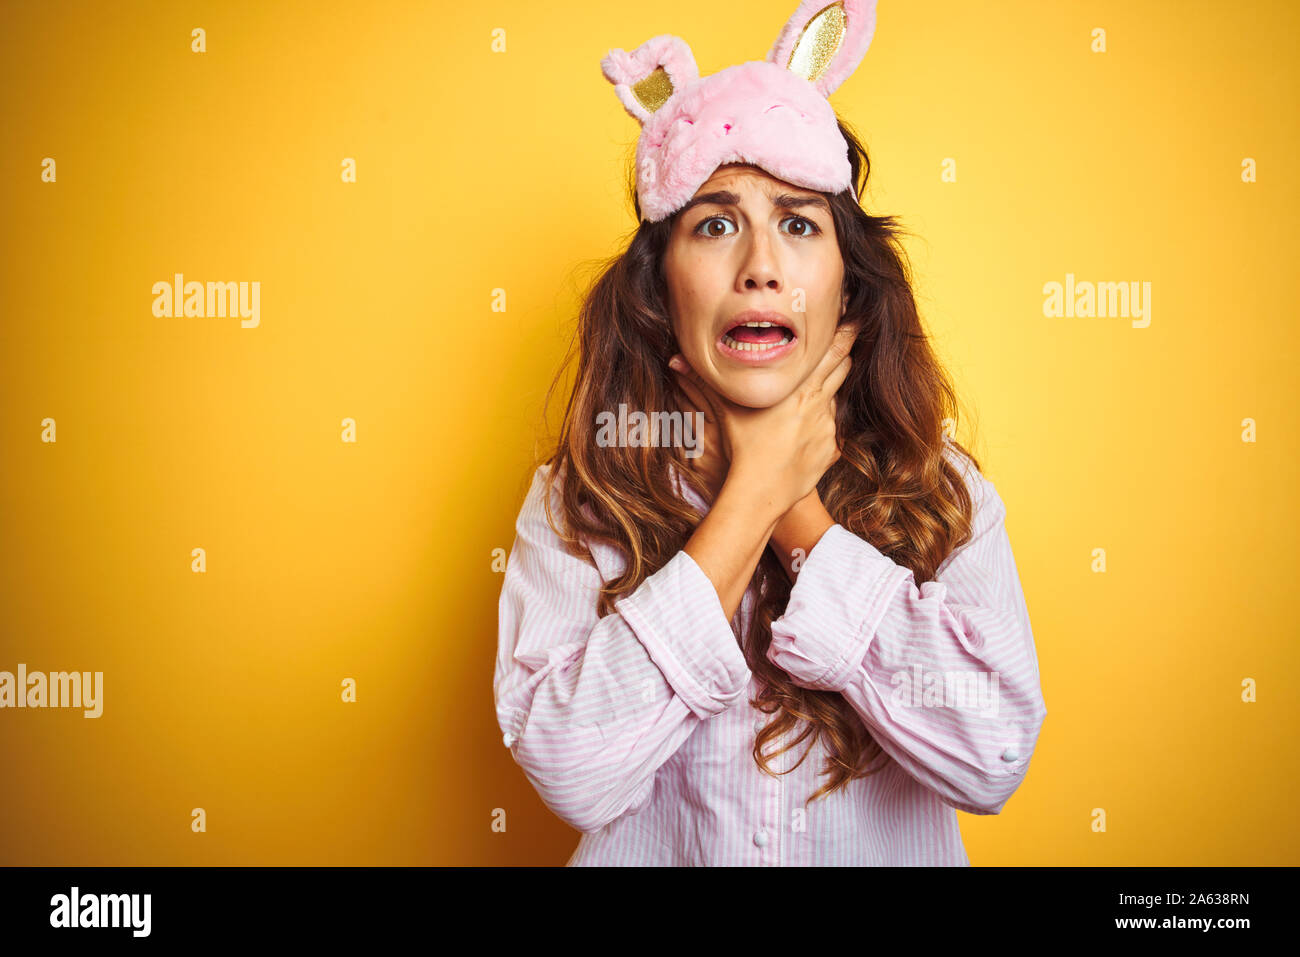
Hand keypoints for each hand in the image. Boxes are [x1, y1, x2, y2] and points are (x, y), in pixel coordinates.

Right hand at [669, 321, 859, 522]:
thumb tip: (675, 361)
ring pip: (836, 396)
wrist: (761, 491)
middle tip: (845, 337)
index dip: (845, 330)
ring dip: (829, 388)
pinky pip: (830, 429)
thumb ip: (702, 382)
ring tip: (813, 389)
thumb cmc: (741, 447)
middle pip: (843, 365)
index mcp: (799, 386)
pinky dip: (820, 424)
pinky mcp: (830, 448)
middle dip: (844, 351)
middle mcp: (819, 402)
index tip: (852, 316)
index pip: (833, 348)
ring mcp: (828, 426)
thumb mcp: (723, 410)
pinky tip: (801, 431)